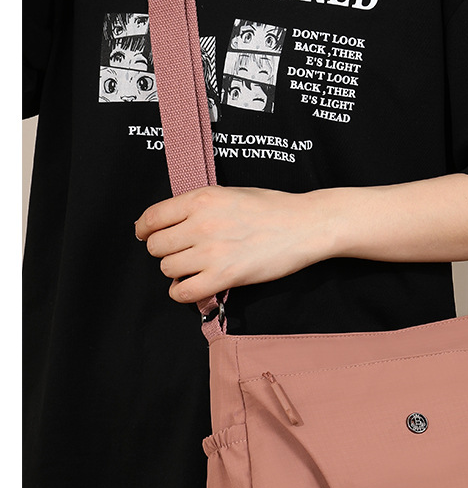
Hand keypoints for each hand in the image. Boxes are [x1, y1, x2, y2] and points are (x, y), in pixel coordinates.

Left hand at [134, 186, 334, 303]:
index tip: (146, 236)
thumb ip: (198, 206)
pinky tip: (192, 287)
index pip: (152, 218)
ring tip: (193, 269)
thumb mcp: (229, 194)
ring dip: (176, 271)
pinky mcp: (225, 276)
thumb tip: (170, 222)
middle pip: (156, 246)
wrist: (304, 225)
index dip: (144, 230)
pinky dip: (182, 292)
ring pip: (167, 269)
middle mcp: (201, 223)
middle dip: (164, 252)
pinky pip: (184, 292)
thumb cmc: (272, 208)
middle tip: (181, 253)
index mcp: (201, 199)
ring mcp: (212, 251)